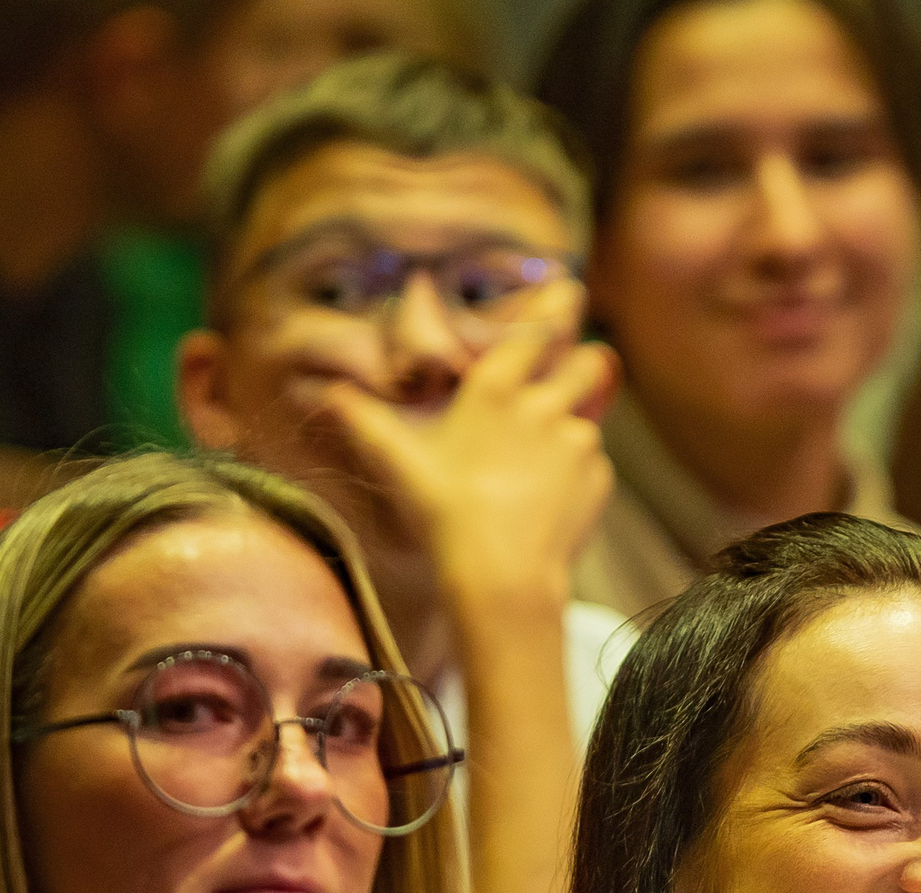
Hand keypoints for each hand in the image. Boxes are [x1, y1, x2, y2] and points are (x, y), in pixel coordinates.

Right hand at [321, 279, 620, 637]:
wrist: (500, 575)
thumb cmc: (443, 513)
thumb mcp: (397, 462)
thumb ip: (362, 420)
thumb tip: (322, 392)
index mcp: (497, 389)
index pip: (539, 327)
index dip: (557, 304)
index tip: (569, 288)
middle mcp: (545, 404)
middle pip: (590, 360)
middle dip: (585, 362)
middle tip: (570, 378)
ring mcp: (579, 440)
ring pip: (589, 417)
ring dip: (571, 428)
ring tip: (539, 466)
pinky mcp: (598, 478)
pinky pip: (593, 464)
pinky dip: (576, 475)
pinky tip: (546, 502)